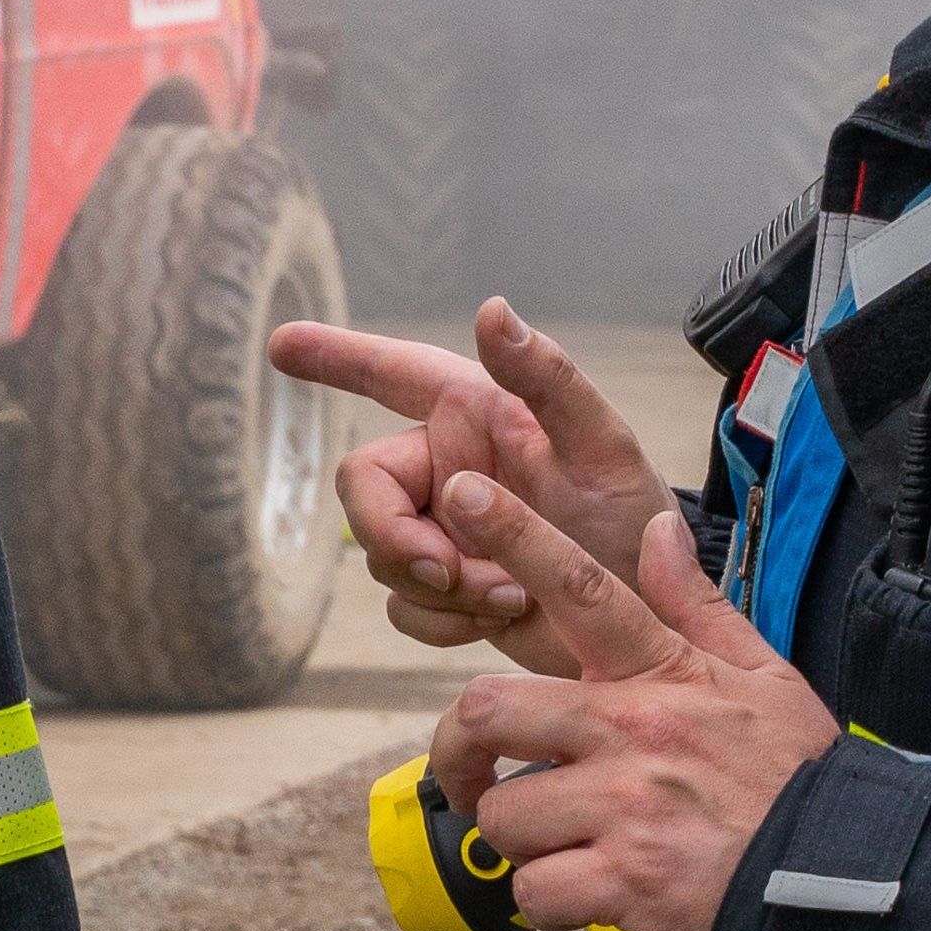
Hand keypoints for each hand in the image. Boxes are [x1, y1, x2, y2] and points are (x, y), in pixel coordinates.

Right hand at [269, 298, 674, 674]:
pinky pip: (405, 609)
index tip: (279, 345)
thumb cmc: (634, 518)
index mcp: (476, 414)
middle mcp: (448, 466)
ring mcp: (444, 531)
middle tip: (449, 571)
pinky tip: (500, 617)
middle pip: (363, 490)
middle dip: (394, 537)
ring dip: (436, 586)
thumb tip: (492, 308)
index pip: (391, 372)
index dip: (335, 356)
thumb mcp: (603, 446)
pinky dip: (443, 622)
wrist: (651, 621)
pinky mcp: (448, 591)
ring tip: (511, 591)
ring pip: (381, 557)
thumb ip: (547, 379)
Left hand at [423, 484, 838, 930]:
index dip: (518, 534)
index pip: (582, 588)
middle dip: (464, 752)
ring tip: (569, 848)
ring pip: (505, 816)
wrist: (848, 878)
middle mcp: (634, 730)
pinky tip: (588, 896)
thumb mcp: (765, 676)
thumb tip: (658, 527)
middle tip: (479, 779)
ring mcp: (625, 807)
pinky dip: (548, 904)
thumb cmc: (799, 778)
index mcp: (664, 673)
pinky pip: (533, 892)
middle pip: (489, 710)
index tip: (465, 491)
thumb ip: (697, 605)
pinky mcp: (623, 883)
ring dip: (522, 842)